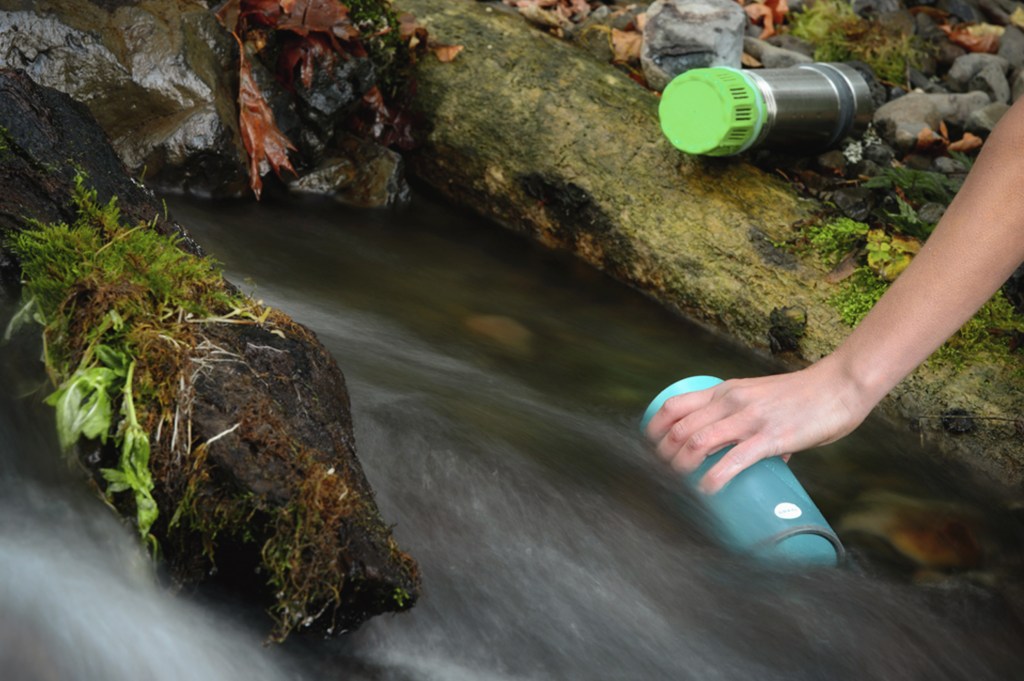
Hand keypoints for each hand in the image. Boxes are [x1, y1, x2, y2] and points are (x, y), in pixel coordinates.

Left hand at [644, 359, 872, 492]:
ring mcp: (750, 419)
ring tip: (681, 484)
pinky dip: (712, 480)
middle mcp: (731, 401)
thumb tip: (745, 462)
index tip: (653, 450)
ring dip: (681, 468)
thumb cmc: (803, 395)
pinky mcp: (772, 437)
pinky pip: (733, 461)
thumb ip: (747, 424)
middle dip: (664, 456)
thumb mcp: (761, 398)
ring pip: (697, 443)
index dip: (655, 430)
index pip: (674, 406)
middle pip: (679, 429)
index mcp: (725, 390)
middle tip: (665, 474)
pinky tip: (706, 491)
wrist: (840, 386)